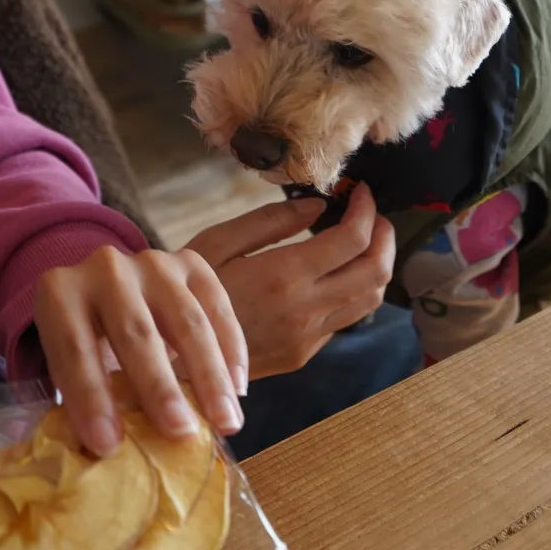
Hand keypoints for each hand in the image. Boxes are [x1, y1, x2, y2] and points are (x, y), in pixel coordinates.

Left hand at [33, 246, 246, 457]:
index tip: (108, 445)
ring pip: (187, 320)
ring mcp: (153, 263)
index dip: (89, 397)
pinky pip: (219, 306)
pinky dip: (232, 350)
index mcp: (58, 293)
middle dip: (159, 386)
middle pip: (135, 331)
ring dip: (209, 375)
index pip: (73, 348)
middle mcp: (105, 268)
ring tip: (225, 422)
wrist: (104, 291)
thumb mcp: (68, 366)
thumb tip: (105, 459)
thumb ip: (80, 399)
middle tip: (180, 432)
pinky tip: (238, 391)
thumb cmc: (85, 344)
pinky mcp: (191, 264)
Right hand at [186, 184, 394, 378]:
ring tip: (362, 243)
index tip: (360, 191)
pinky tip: (330, 275)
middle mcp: (305, 311)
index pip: (353, 240)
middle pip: (376, 273)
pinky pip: (343, 320)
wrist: (166, 357)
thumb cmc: (182, 293)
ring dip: (376, 267)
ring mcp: (307, 338)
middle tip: (372, 216)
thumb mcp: (217, 243)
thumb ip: (271, 222)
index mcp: (284, 276)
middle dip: (384, 238)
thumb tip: (319, 207)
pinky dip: (351, 291)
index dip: (366, 210)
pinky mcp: (303, 355)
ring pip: (368, 301)